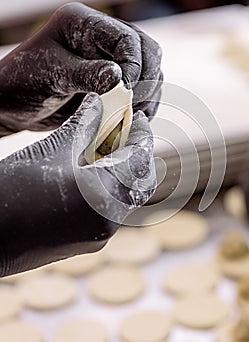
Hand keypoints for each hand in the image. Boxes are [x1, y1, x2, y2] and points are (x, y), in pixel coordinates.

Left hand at [0, 2, 162, 134]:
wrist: (13, 104)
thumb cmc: (22, 82)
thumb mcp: (52, 75)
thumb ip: (87, 75)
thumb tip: (121, 78)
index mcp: (84, 23)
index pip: (126, 38)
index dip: (134, 65)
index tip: (125, 93)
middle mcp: (102, 38)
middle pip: (146, 51)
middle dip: (146, 79)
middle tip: (135, 106)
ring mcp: (110, 59)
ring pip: (149, 71)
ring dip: (147, 95)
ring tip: (134, 116)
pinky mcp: (113, 82)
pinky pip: (140, 90)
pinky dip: (142, 105)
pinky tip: (134, 119)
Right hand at [0, 93, 155, 276]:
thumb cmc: (12, 189)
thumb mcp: (52, 150)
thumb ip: (83, 124)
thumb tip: (98, 102)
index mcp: (103, 195)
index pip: (140, 159)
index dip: (142, 134)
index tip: (138, 116)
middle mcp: (108, 221)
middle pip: (140, 182)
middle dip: (138, 154)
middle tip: (127, 131)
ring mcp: (99, 235)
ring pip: (126, 197)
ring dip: (123, 170)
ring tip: (109, 146)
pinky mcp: (88, 240)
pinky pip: (110, 209)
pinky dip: (110, 187)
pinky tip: (94, 169)